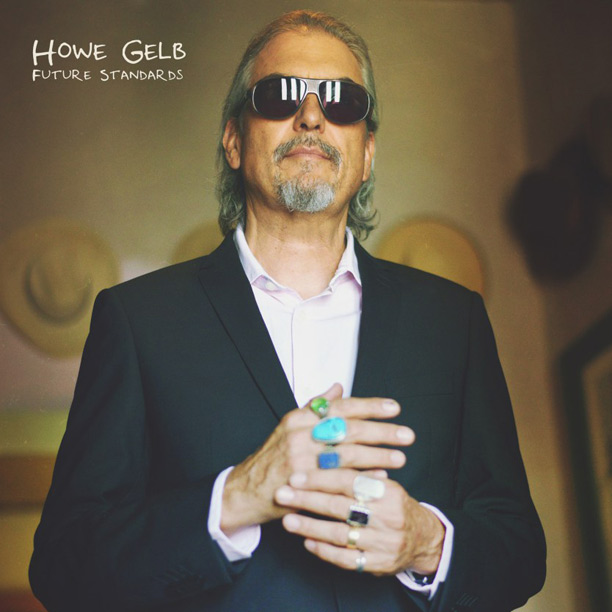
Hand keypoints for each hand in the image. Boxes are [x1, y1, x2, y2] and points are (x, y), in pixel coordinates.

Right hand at [220, 384, 414, 533]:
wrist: (247, 489)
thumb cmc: (274, 455)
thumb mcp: (290, 425)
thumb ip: (316, 406)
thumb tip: (339, 387)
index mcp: (300, 418)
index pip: (341, 407)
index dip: (369, 406)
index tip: (394, 407)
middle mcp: (300, 436)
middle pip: (348, 430)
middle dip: (381, 431)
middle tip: (407, 434)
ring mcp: (301, 461)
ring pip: (346, 455)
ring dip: (377, 456)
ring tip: (401, 457)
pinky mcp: (304, 485)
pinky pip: (338, 481)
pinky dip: (360, 478)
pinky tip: (380, 477)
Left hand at [275, 469, 444, 575]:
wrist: (423, 539)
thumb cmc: (394, 504)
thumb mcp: (384, 484)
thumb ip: (358, 473)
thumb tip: (323, 454)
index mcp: (388, 492)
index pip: (349, 481)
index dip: (320, 477)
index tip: (296, 476)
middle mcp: (387, 517)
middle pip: (340, 506)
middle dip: (307, 499)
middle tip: (282, 494)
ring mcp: (383, 543)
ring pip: (340, 534)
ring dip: (310, 527)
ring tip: (287, 520)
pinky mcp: (378, 564)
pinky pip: (346, 559)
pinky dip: (324, 550)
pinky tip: (307, 542)